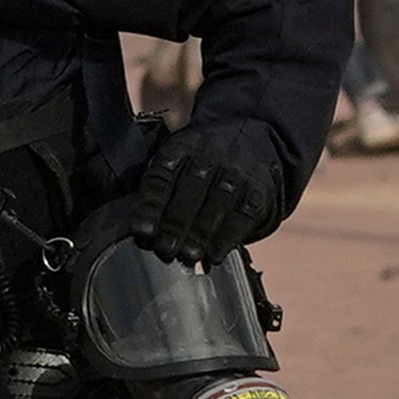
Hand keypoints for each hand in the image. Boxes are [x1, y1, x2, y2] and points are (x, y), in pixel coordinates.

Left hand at [130, 119, 283, 263]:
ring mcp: (236, 173)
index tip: (143, 232)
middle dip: (176, 224)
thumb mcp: (175, 161)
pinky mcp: (257, 192)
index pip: (161, 177)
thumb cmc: (200, 163)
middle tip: (165, 250)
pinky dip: (227, 238)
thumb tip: (141, 233)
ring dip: (201, 234)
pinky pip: (242, 216)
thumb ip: (157, 190)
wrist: (254, 141)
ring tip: (188, 256)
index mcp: (180, 149)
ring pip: (217, 204)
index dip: (151, 206)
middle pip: (190, 191)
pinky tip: (214, 255)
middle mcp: (209, 157)